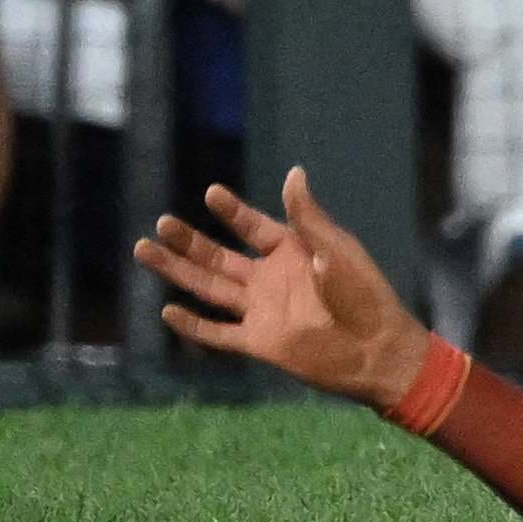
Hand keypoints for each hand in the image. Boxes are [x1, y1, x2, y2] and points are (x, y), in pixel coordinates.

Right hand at [137, 168, 435, 406]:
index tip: (211, 193)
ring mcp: (261, 310)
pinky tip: (167, 311)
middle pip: (219, 257)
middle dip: (190, 241)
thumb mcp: (336, 249)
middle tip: (162, 223)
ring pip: (209, 288)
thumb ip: (308, 218)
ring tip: (145, 251)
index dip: (232, 212)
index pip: (253, 227)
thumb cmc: (365, 294)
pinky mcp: (258, 341)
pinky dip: (193, 324)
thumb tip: (294, 173)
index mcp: (293, 252)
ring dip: (178, 272)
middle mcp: (271, 279)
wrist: (377, 348)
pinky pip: (217, 333)